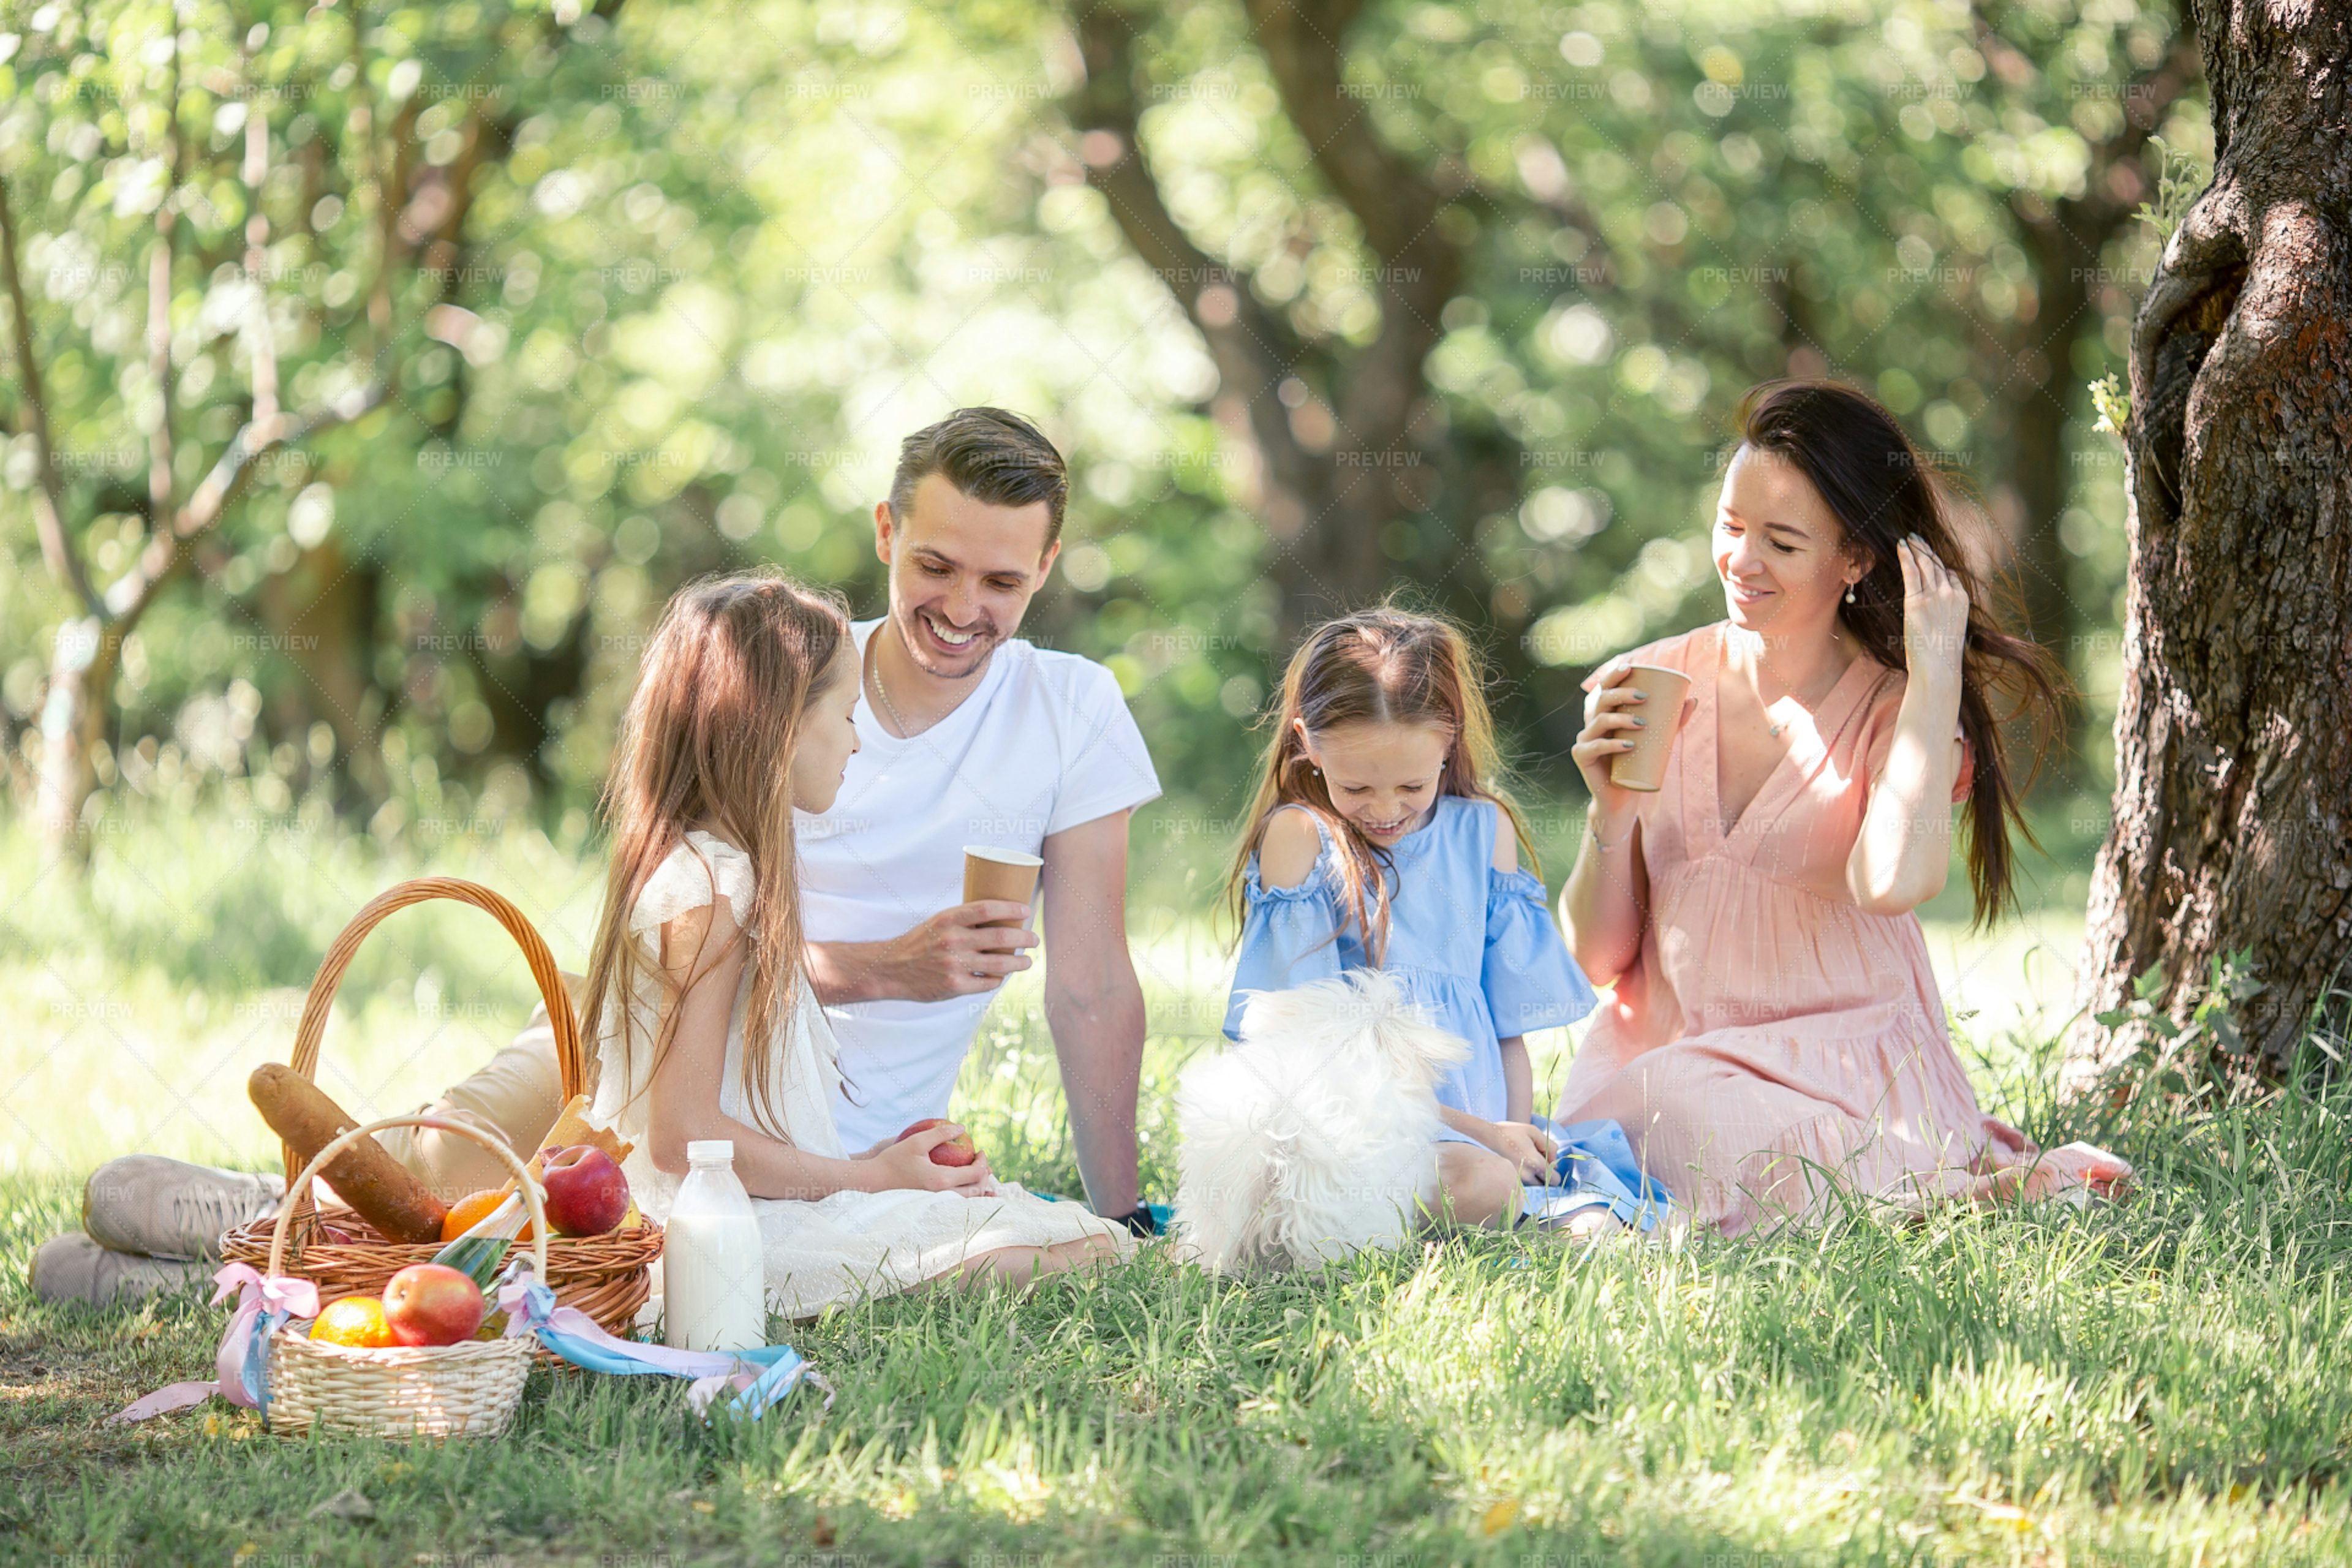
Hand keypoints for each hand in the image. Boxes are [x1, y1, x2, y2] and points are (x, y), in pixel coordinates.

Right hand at [851, 903, 1040, 1002]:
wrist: (891, 969)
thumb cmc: (919, 943)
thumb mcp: (938, 923)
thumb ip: (964, 921)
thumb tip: (1000, 918)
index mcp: (948, 920)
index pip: (987, 909)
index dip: (1011, 909)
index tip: (1026, 911)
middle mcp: (953, 940)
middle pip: (1000, 938)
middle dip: (1024, 939)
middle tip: (1034, 940)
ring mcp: (954, 965)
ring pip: (999, 964)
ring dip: (1019, 962)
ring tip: (1027, 961)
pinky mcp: (955, 986)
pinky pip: (987, 982)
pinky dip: (998, 979)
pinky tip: (1002, 976)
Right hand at [868, 1121, 995, 1193]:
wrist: (874, 1181)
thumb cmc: (894, 1160)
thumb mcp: (917, 1141)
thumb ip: (941, 1134)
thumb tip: (962, 1128)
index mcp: (941, 1180)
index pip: (975, 1174)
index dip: (983, 1162)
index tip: (980, 1150)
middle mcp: (942, 1195)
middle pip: (976, 1190)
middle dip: (984, 1175)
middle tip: (981, 1160)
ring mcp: (937, 1202)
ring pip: (967, 1199)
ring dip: (978, 1186)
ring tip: (979, 1172)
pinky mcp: (931, 1204)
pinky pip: (955, 1202)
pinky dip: (966, 1195)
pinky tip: (967, 1187)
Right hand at [1481, 1119, 1559, 1183]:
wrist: (1486, 1137)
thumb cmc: (1511, 1132)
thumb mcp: (1534, 1131)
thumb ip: (1550, 1146)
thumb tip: (1554, 1162)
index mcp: (1534, 1162)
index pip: (1554, 1179)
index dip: (1554, 1172)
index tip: (1547, 1163)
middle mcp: (1526, 1175)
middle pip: (1544, 1184)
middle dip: (1543, 1174)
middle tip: (1535, 1160)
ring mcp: (1516, 1179)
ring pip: (1533, 1184)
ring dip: (1533, 1176)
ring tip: (1524, 1161)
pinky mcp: (1509, 1180)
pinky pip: (1523, 1183)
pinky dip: (1523, 1177)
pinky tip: (1517, 1164)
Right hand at [1571, 660, 1662, 832]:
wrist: (1622, 797)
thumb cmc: (1638, 765)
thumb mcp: (1657, 740)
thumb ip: (1672, 721)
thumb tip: (1693, 699)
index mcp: (1605, 715)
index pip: (1604, 689)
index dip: (1613, 675)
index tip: (1630, 666)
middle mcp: (1591, 724)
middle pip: (1601, 700)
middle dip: (1621, 693)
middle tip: (1644, 695)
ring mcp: (1584, 740)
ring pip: (1599, 721)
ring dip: (1621, 719)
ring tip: (1642, 723)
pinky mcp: (1582, 757)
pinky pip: (1595, 747)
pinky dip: (1612, 745)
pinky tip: (1628, 745)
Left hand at [1897, 535, 1968, 688]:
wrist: (1938, 666)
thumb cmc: (1943, 656)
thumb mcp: (1951, 631)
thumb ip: (1947, 616)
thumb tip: (1939, 616)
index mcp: (1962, 600)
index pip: (1950, 575)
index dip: (1939, 565)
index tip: (1930, 557)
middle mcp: (1950, 593)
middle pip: (1937, 565)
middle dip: (1926, 549)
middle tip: (1917, 537)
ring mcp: (1934, 595)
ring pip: (1925, 564)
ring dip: (1916, 548)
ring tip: (1909, 538)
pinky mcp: (1916, 600)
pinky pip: (1911, 571)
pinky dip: (1906, 556)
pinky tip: (1901, 545)